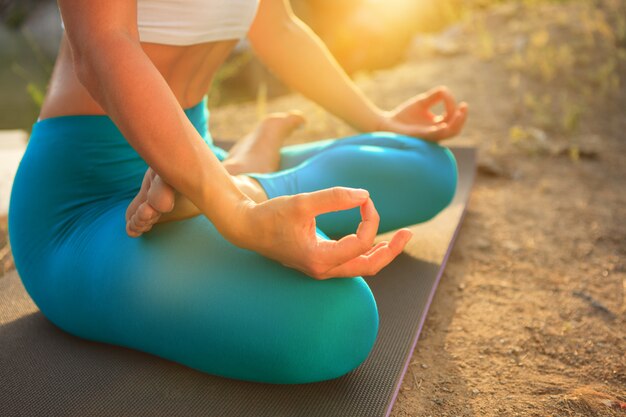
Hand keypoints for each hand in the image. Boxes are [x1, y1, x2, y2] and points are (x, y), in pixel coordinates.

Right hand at [234, 187, 412, 279]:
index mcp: (320, 259)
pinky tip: (375, 240)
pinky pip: (350, 263)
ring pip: (361, 267)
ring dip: (381, 253)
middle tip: (409, 233)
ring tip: (400, 238)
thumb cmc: (270, 215)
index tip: (364, 197)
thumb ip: (334, 198)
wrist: (246, 228)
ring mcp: (321, 268)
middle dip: (391, 250)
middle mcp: (323, 270)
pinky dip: (365, 252)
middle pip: (369, 267)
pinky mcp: (318, 262)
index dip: (369, 217)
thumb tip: (365, 195)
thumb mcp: (302, 202)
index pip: (360, 242)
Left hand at [378, 86, 467, 141]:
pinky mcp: (420, 138)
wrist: (387, 124)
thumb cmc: (404, 116)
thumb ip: (435, 96)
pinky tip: (443, 124)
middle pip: (456, 129)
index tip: (447, 95)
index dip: (455, 108)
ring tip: (460, 113)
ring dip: (456, 123)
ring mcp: (429, 137)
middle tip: (464, 106)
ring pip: (449, 134)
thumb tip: (446, 91)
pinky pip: (434, 136)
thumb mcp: (422, 102)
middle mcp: (435, 133)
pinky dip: (440, 131)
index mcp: (437, 125)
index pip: (452, 118)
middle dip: (462, 118)